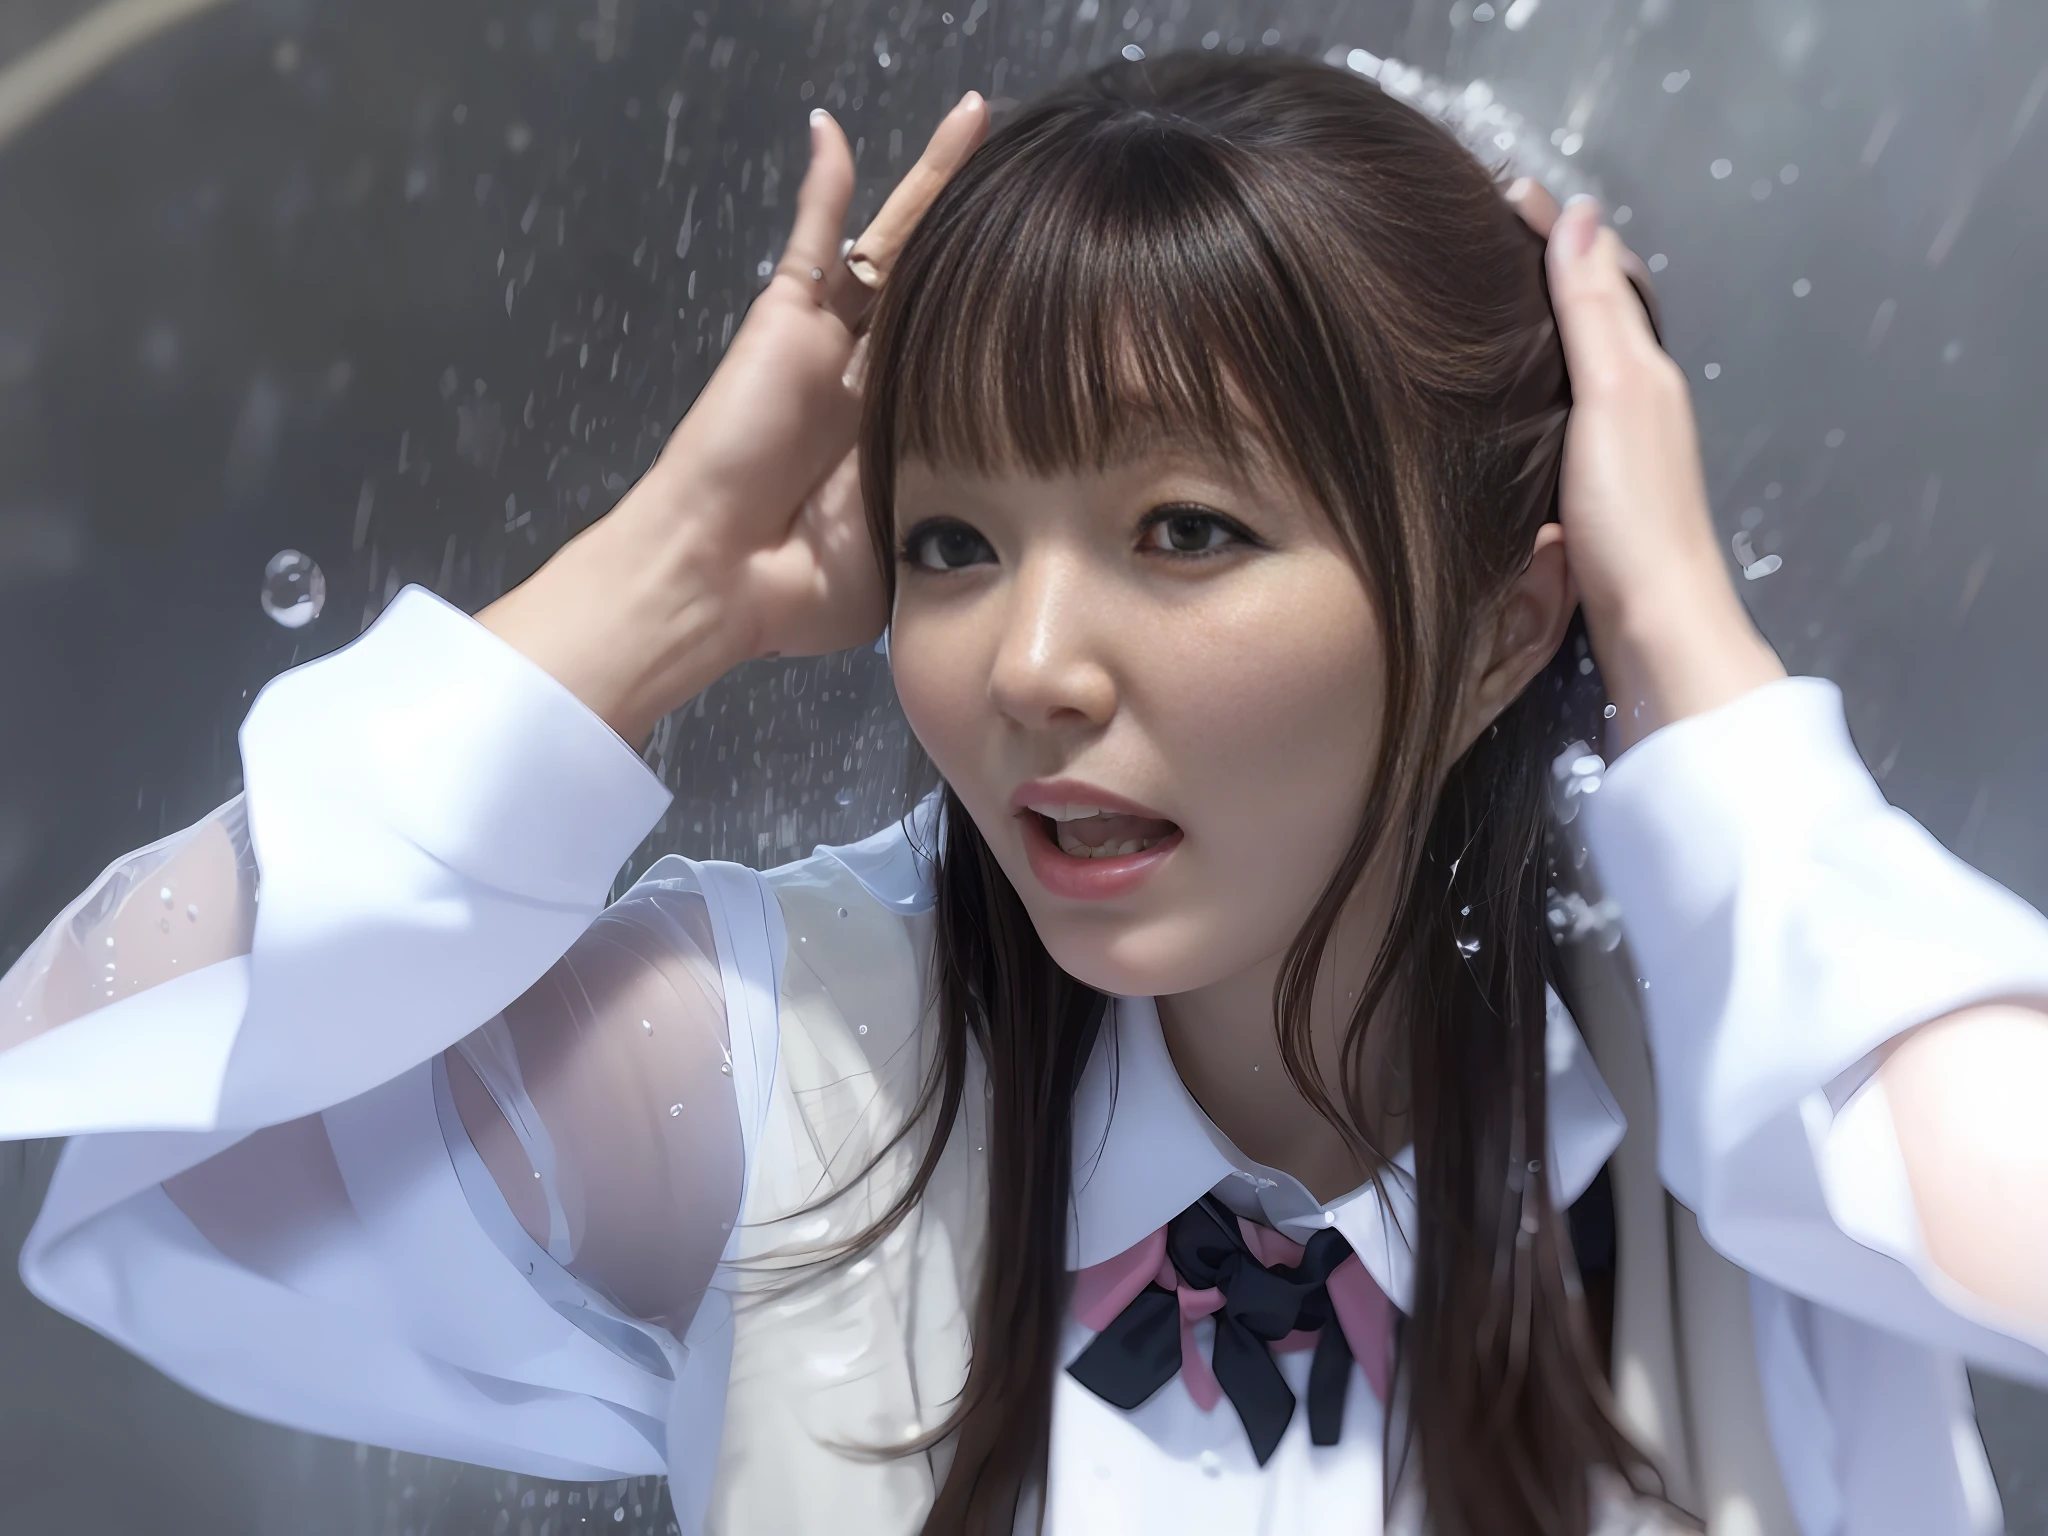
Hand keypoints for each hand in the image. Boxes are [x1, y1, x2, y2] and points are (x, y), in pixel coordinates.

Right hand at [481, 94, 989, 743]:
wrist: (725, 580)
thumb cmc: (804, 587)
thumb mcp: (910, 550)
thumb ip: (953, 515)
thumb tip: (1020, 525)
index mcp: (901, 428)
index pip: (964, 348)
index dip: (1008, 311)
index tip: (1068, 285)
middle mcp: (867, 375)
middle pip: (935, 280)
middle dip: (979, 227)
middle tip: (1033, 176)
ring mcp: (824, 344)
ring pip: (888, 243)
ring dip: (927, 180)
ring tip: (974, 117)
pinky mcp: (783, 323)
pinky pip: (807, 240)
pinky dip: (820, 185)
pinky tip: (832, 130)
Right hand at [1505, 180, 1783, 748]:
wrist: (1656, 631)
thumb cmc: (1634, 516)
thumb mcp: (1613, 396)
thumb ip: (1595, 312)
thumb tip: (1580, 215)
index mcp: (1645, 370)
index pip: (1602, 272)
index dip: (1553, 230)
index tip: (1490, 191)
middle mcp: (1637, 403)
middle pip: (1590, 315)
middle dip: (1538, 270)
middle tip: (1467, 239)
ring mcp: (1616, 453)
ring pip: (1573, 366)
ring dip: (1530, 330)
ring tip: (1467, 307)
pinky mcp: (1591, 497)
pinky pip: (1557, 414)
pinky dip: (1525, 386)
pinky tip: (1486, 406)